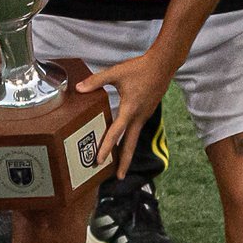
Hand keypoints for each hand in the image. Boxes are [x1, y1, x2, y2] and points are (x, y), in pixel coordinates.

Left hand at [76, 51, 171, 177]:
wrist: (163, 65)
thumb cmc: (139, 68)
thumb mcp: (116, 73)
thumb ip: (96, 81)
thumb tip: (79, 88)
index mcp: (130, 109)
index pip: (116, 133)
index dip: (106, 147)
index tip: (99, 161)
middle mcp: (139, 117)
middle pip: (131, 145)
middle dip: (124, 162)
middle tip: (119, 177)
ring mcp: (144, 116)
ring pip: (134, 138)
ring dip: (127, 152)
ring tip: (119, 164)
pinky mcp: (147, 112)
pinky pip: (137, 129)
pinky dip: (130, 139)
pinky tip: (124, 139)